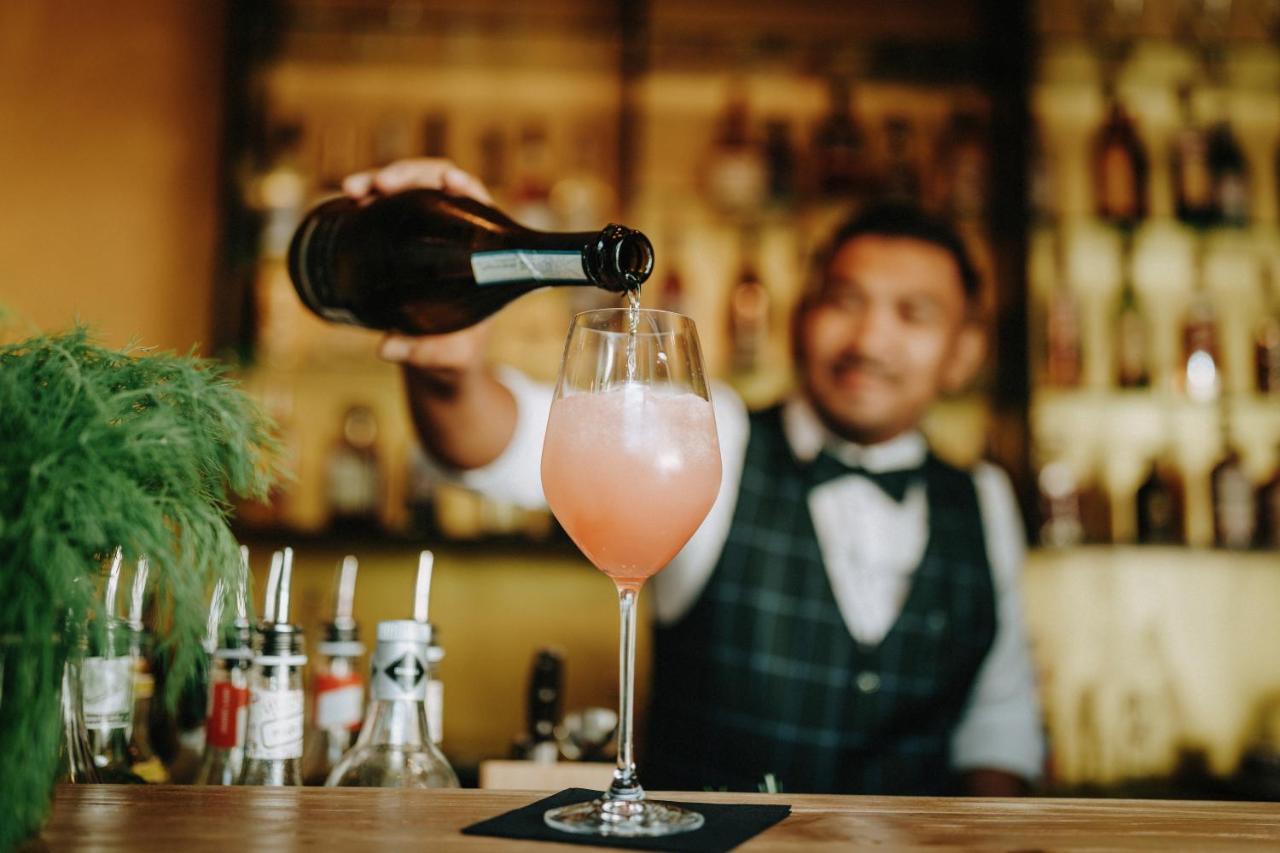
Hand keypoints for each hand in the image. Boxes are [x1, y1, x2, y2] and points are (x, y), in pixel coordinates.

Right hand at [343, 158, 493, 375]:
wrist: (438, 354)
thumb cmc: (456, 350)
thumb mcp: (448, 355)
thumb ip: (424, 351)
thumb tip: (386, 348)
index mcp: (481, 247)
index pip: (476, 202)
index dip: (463, 185)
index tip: (448, 181)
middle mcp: (455, 229)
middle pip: (436, 183)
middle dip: (408, 175)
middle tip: (380, 185)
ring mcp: (424, 228)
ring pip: (405, 190)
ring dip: (377, 181)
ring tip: (352, 190)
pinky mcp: (399, 234)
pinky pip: (384, 207)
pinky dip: (365, 199)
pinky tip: (347, 199)